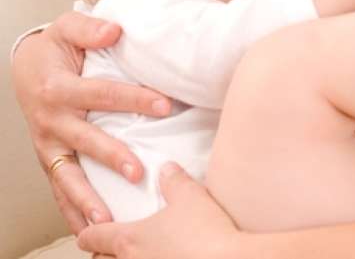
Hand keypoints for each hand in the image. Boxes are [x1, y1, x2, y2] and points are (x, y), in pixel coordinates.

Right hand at [11, 12, 171, 232]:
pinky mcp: (49, 159)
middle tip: (139, 171)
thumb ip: (89, 28)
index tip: (165, 106)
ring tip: (108, 223)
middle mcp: (51, 120)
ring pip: (67, 176)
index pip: (102, 94)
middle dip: (113, 157)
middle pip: (86, 140)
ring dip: (87, 200)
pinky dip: (72, 211)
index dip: (134, 99)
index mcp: (58, 87)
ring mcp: (48, 144)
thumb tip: (115, 31)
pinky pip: (59, 188)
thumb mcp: (66, 27)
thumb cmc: (53, 47)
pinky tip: (89, 234)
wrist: (25, 66)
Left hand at [78, 163, 240, 258]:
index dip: (88, 232)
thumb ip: (174, 180)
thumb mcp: (190, 195)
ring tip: (131, 257)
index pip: (96, 236)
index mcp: (130, 239)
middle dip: (100, 255)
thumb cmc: (205, 232)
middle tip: (104, 249)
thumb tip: (166, 168)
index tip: (85, 232)